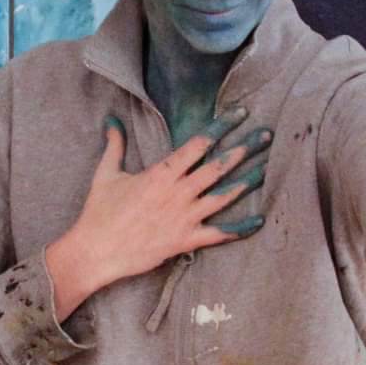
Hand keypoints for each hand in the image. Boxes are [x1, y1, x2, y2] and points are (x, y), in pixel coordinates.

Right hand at [44, 110, 270, 318]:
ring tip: (269, 167)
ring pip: (224, 196)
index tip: (240, 113)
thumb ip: (115, 145)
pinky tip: (260, 220)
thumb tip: (112, 120)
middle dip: (244, 149)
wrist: (96, 251)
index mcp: (161, 174)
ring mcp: (184, 217)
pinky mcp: (186, 240)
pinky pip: (219, 234)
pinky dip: (241, 228)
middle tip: (267, 135)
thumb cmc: (99, 212)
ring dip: (248, 181)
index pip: (198, 143)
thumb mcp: (105, 173)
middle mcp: (178, 193)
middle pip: (218, 166)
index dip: (222, 127)